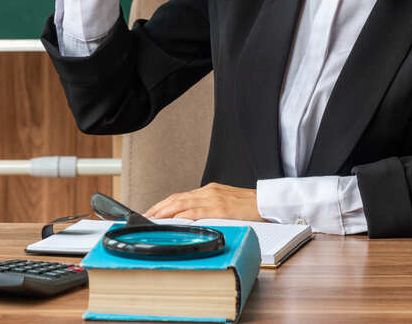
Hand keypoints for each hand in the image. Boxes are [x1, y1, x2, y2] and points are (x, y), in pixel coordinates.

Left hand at [144, 183, 261, 221]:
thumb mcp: (225, 202)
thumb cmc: (248, 205)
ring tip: (152, 219)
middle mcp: (208, 192)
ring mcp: (213, 199)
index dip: (163, 204)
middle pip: (177, 198)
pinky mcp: (220, 209)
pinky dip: (182, 216)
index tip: (152, 211)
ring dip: (164, 212)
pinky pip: (196, 212)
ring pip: (182, 203)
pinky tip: (172, 221)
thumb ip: (209, 206)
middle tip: (145, 216)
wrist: (266, 202)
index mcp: (209, 190)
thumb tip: (192, 217)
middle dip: (158, 208)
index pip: (180, 196)